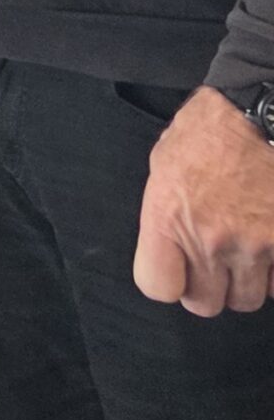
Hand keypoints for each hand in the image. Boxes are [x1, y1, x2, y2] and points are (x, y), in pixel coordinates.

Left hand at [133, 85, 273, 314]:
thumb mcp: (165, 165)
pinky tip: (267, 247)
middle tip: (211, 262)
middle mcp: (210, 238)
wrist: (262, 116)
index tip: (174, 271)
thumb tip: (169, 247)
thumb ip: (164, 213)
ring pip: (246, 300)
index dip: (166, 281)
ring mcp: (254, 247)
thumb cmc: (208, 132)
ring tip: (241, 249)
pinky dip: (273, 274)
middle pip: (205, 303)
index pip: (157, 285)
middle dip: (207, 287)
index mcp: (168, 216)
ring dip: (243, 282)